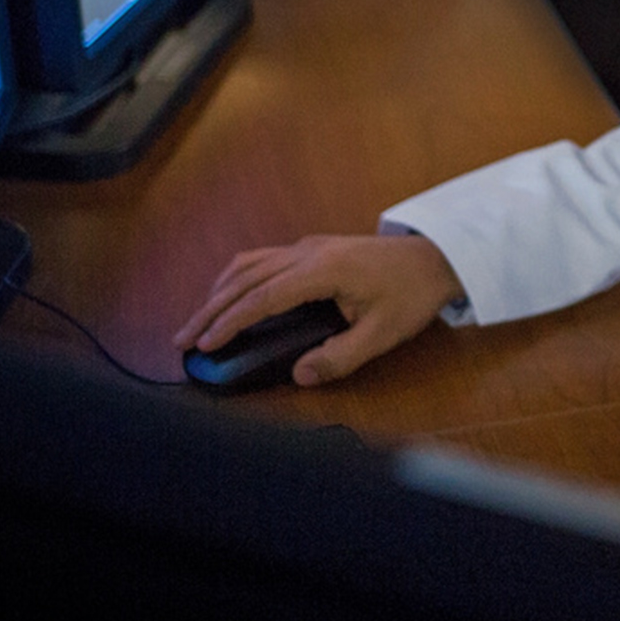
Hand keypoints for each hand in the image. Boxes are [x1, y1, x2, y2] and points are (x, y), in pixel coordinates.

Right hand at [173, 233, 465, 386]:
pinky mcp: (314, 247)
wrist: (436, 256)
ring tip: (198, 321)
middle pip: (246, 278)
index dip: (230, 322)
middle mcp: (309, 251)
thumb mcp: (382, 334)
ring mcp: (310, 245)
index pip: (263, 297)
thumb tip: (299, 375)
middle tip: (183, 340)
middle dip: (211, 309)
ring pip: (251, 263)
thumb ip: (340, 357)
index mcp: (323, 270)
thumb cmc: (411, 295)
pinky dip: (238, 278)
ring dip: (219, 291)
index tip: (205, 345)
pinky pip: (264, 258)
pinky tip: (230, 295)